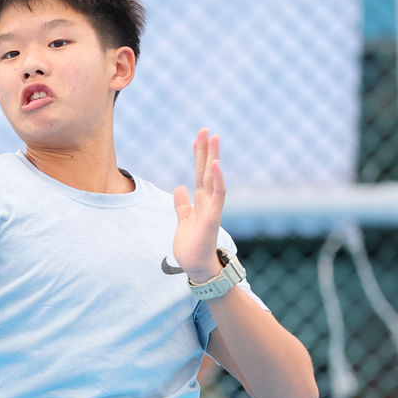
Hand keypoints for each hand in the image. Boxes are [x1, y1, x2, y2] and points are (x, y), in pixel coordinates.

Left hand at [172, 128, 225, 282]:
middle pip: (206, 172)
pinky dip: (217, 181)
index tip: (198, 137)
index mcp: (200, 202)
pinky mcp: (212, 219)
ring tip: (213, 139)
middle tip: (206, 130)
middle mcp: (207, 202)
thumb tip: (180, 187)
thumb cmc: (192, 246)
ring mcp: (211, 209)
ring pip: (213, 179)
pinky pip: (217, 197)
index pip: (199, 173)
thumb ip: (182, 204)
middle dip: (206, 151)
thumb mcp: (183, 220)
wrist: (197, 268)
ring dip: (213, 158)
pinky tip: (215, 166)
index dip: (198, 156)